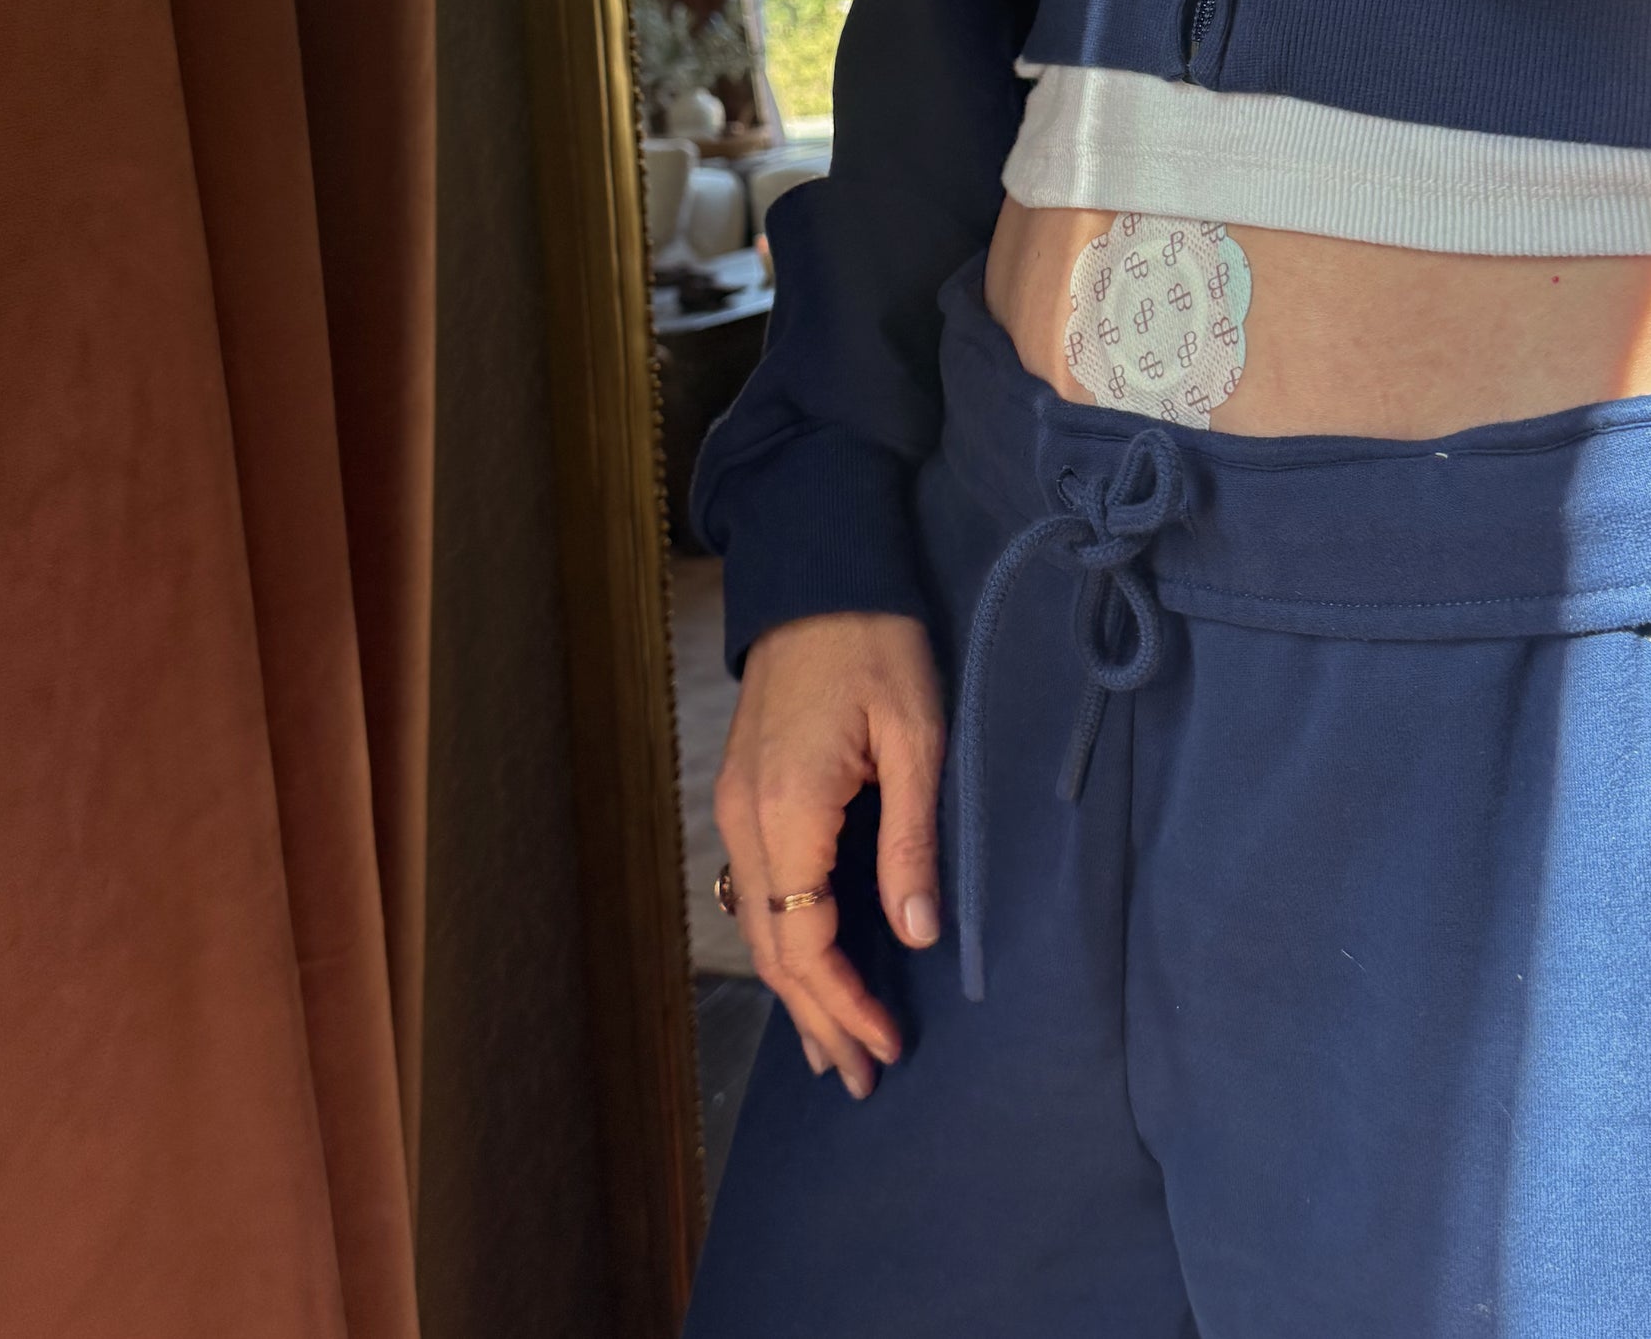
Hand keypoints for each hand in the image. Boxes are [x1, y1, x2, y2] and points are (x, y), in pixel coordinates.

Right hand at [714, 610, 944, 1099]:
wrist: (817, 573)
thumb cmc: (876, 644)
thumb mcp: (916, 735)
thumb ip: (911, 838)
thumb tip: (915, 933)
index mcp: (788, 811)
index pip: (805, 942)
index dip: (844, 1004)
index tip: (886, 1048)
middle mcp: (746, 819)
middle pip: (773, 947)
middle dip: (816, 1017)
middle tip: (860, 1077)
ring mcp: (735, 805)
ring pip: (757, 924)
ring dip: (794, 989)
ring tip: (831, 1048)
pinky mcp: (741, 790)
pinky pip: (756, 889)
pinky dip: (782, 940)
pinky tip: (806, 965)